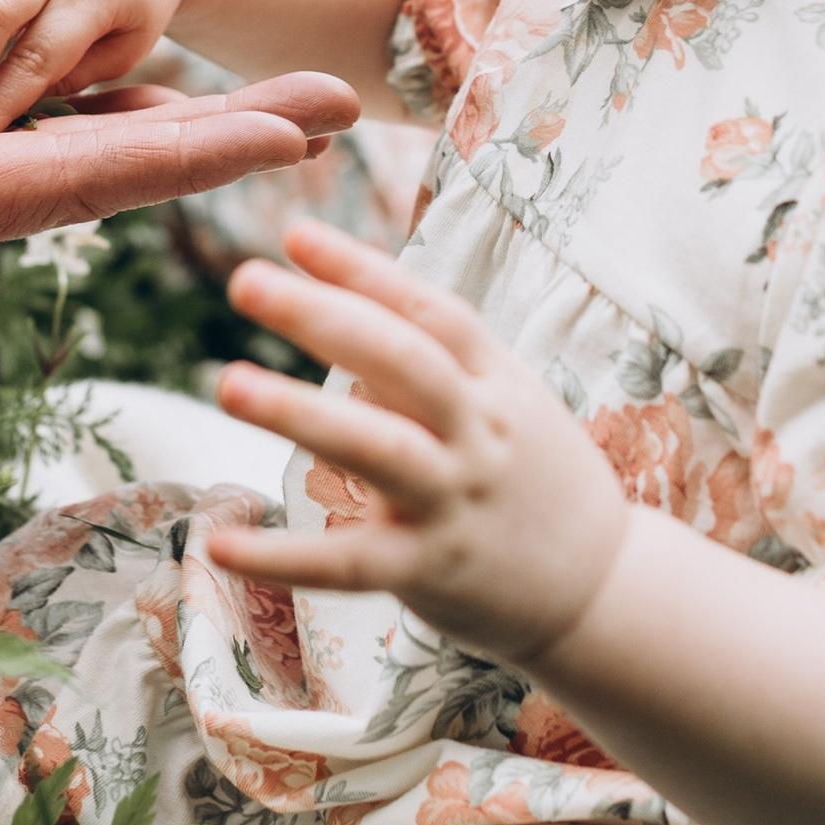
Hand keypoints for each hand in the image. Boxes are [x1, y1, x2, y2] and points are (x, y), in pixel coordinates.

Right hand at [0, 0, 356, 285]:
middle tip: (343, 106)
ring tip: (279, 106)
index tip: (288, 141)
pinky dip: (78, 115)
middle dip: (222, 146)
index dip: (181, 163)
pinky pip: (0, 130)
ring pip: (59, 154)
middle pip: (94, 176)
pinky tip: (137, 102)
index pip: (62, 188)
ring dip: (170, 131)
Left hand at [205, 217, 632, 663]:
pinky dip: (281, 556)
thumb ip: (431, 366)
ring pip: (377, 448)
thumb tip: (341, 316)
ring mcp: (457, 500)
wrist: (606, 589)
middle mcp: (479, 432)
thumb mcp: (505, 405)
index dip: (363, 270)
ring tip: (227, 384)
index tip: (295, 234)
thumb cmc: (535, 481)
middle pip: (403, 361)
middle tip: (244, 279)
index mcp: (496, 383)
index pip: (430, 311)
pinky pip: (348, 562)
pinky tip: (218, 543)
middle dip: (324, 316)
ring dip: (300, 413)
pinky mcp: (431, 570)